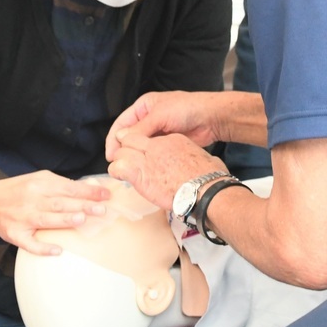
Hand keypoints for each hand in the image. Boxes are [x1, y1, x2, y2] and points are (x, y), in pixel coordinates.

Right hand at [0, 172, 111, 255]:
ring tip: (81, 220)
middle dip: (82, 205)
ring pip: (46, 219)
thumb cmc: (18, 190)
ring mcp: (22, 217)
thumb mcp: (37, 180)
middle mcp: (31, 199)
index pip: (69, 187)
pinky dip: (42, 248)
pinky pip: (29, 243)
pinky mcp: (14, 234)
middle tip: (101, 210)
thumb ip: (60, 186)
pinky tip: (57, 251)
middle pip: (59, 202)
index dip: (88, 191)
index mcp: (40, 183)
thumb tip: (90, 190)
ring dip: (63, 220)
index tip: (106, 194)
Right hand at [105, 91, 221, 160]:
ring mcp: (157, 131)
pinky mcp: (166, 143)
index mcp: (143, 107)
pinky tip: (143, 169)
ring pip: (140, 146)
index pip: (121, 124)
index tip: (110, 156)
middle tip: (117, 166)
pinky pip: (152, 152)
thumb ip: (140, 129)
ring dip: (135, 156)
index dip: (113, 139)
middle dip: (123, 150)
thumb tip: (121, 140)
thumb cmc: (185, 109)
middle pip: (129, 136)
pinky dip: (147, 159)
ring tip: (128, 170)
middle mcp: (148, 119)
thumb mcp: (159, 116)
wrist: (211, 118)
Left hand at [108, 132, 225, 211]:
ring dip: (120, 160)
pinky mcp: (140, 173)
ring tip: (123, 169)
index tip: (143, 154)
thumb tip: (204, 163)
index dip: (142, 144)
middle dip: (126, 148)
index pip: (149, 137)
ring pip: (121, 151)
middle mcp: (157, 145)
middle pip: (131, 138)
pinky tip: (120, 176)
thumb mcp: (205, 159)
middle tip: (127, 159)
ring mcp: (147, 158)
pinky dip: (117, 171)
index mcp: (173, 140)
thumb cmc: (210, 178)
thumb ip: (196, 158)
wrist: (205, 188)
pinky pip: (119, 167)